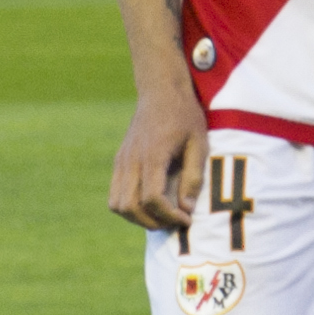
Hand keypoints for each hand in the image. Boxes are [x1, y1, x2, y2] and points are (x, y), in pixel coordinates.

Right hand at [110, 78, 208, 231]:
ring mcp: (122, 161)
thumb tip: (186, 208)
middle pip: (130, 206)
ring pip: (117, 204)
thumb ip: (193, 176)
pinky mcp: (120, 162)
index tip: (186, 219)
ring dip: (138, 218)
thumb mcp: (199, 143)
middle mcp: (132, 160)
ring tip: (161, 217)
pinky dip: (129, 207)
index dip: (169, 215)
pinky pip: (115, 194)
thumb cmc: (185, 116)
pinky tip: (149, 206)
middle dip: (153, 222)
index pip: (152, 198)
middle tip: (174, 222)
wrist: (160, 92)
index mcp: (153, 155)